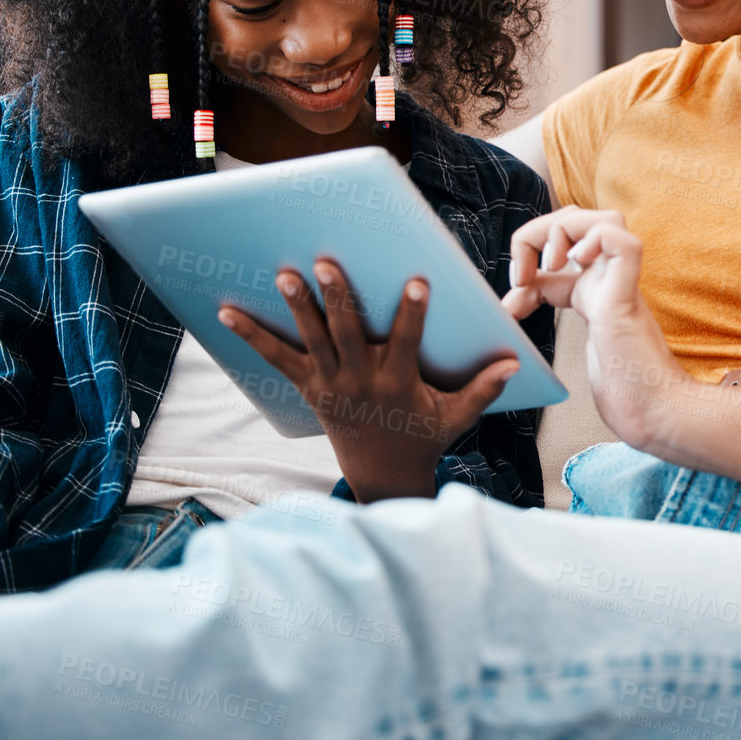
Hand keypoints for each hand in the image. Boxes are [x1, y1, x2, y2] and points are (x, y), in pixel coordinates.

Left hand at [218, 258, 520, 501]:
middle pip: (347, 335)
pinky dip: (252, 335)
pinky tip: (227, 311)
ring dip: (297, 307)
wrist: (381, 475)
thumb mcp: (456, 418)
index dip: (412, 314)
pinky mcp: (309, 388)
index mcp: (397, 385)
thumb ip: (482, 390)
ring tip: (284, 275)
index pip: (407, 343)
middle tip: (327, 264)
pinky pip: (277, 359)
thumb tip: (513, 364)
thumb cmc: (423, 438)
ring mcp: (330, 385)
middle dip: (337, 299)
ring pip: (311, 340)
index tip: (416, 283)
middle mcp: (360, 382)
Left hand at [500, 206, 687, 450]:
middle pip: (581, 219)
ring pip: (605, 218)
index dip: (527, 260)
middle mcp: (611, 283)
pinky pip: (622, 241)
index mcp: (598, 294)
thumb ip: (559, 327)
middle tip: (523, 276)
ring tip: (552, 262)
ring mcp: (622, 287)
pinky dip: (596, 238)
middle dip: (540, 232)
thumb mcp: (578, 349)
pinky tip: (578, 262)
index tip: (511, 302)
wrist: (655, 417)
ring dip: (566, 228)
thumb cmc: (625, 394)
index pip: (563, 248)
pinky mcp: (627, 299)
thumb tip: (512, 311)